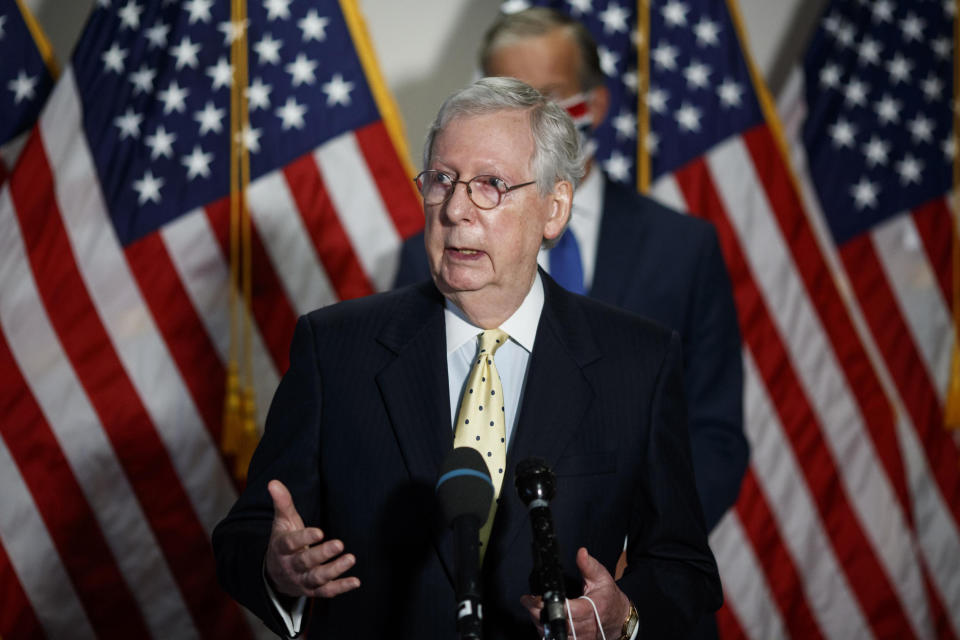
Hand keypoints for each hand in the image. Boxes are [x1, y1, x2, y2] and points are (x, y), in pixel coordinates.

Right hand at [264, 479, 360, 598]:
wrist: (275, 573)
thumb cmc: (283, 540)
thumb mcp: (282, 522)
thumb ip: (282, 502)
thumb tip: (273, 482)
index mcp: (281, 548)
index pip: (290, 543)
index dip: (304, 538)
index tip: (319, 532)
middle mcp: (290, 566)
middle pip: (305, 562)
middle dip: (322, 554)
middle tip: (339, 544)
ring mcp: (301, 580)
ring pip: (316, 578)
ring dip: (334, 570)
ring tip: (350, 558)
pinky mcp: (312, 590)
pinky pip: (326, 592)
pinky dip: (340, 588)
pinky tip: (356, 581)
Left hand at [520, 547, 630, 639]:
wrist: (619, 619)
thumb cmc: (609, 598)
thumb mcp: (602, 578)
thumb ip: (589, 565)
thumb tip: (581, 552)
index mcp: (592, 609)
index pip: (567, 610)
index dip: (549, 605)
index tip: (536, 598)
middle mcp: (585, 627)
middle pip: (556, 624)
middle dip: (538, 613)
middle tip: (528, 601)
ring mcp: (580, 638)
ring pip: (553, 635)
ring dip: (540, 623)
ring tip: (533, 609)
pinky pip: (555, 639)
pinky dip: (546, 631)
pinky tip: (542, 620)